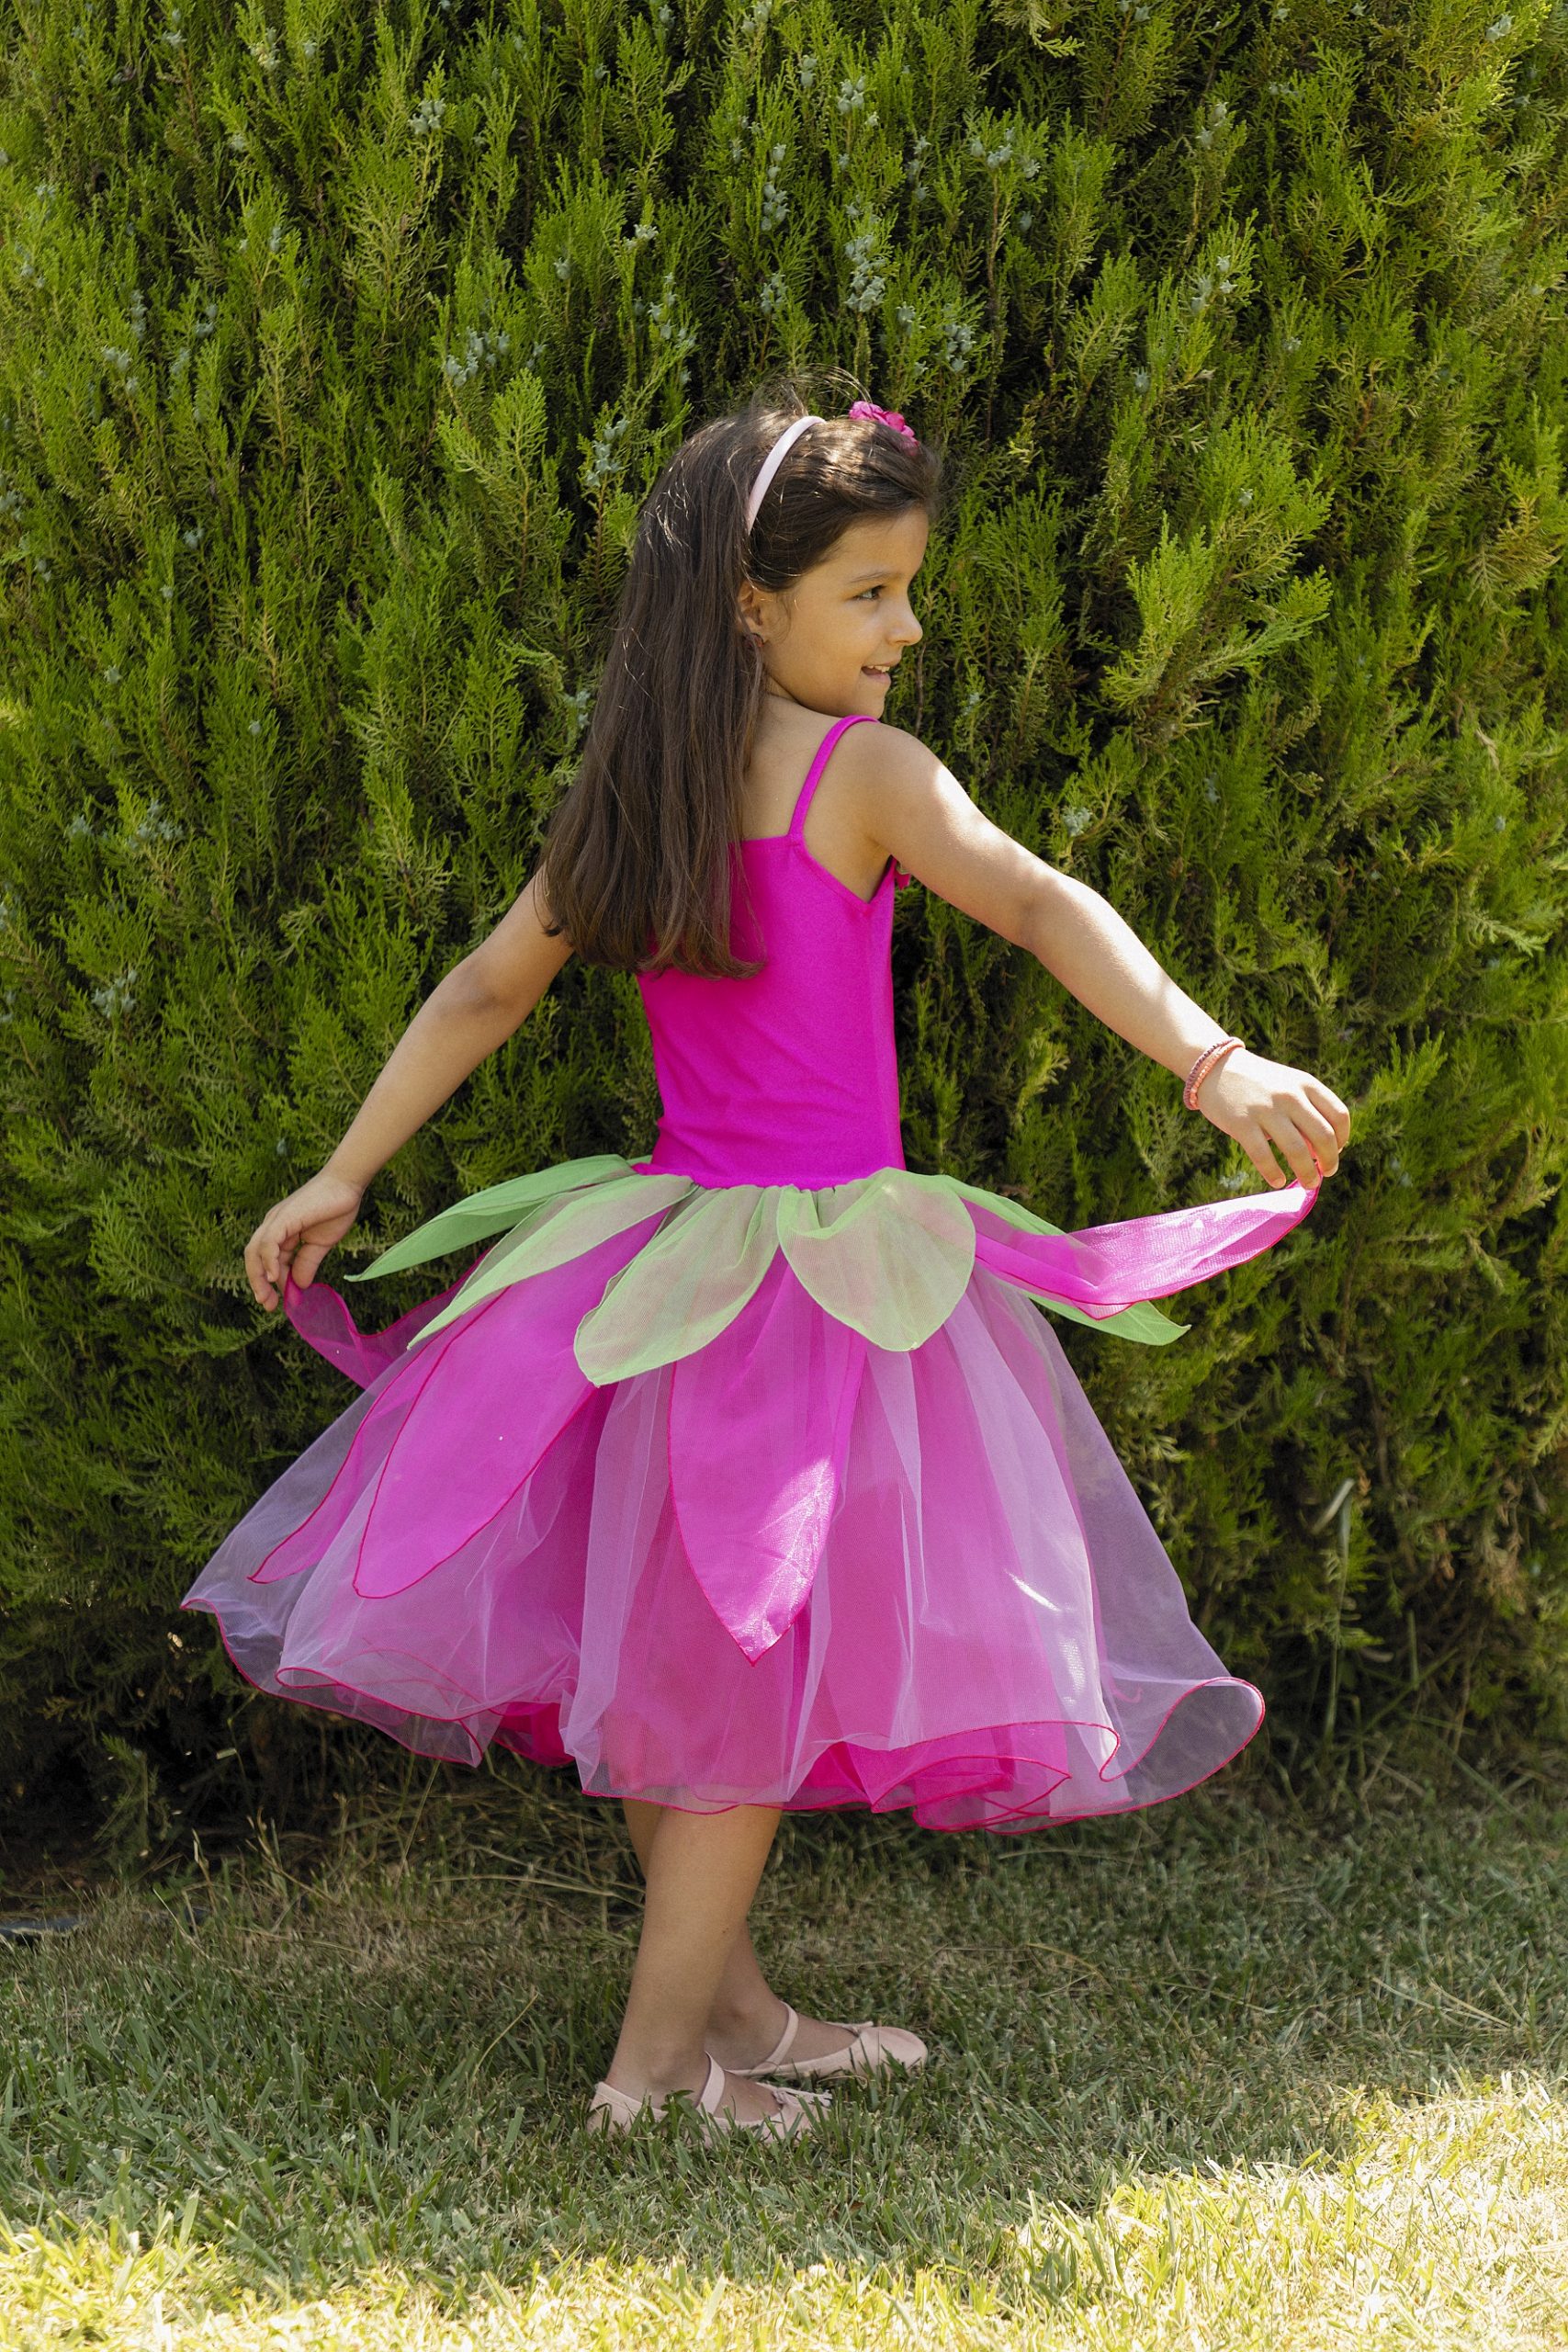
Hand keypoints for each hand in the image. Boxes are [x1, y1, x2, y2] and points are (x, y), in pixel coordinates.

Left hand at [245, 1167, 365, 1311]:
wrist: (346, 1185)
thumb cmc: (335, 1209)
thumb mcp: (320, 1244)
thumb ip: (307, 1263)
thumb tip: (300, 1285)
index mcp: (280, 1232)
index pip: (267, 1261)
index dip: (270, 1283)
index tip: (278, 1303)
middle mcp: (272, 1226)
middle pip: (253, 1258)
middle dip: (258, 1283)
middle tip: (268, 1305)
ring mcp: (276, 1220)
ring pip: (255, 1251)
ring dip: (258, 1276)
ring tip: (268, 1297)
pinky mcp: (283, 1218)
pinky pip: (268, 1242)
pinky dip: (268, 1260)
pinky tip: (275, 1278)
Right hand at [1194, 1048, 1349, 1192]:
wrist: (1216, 1067)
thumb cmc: (1259, 1083)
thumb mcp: (1288, 1086)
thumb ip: (1306, 1112)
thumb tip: (1319, 1152)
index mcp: (1306, 1084)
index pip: (1339, 1115)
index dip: (1343, 1139)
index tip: (1336, 1151)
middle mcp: (1289, 1096)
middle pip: (1323, 1136)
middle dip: (1330, 1160)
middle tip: (1327, 1173)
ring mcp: (1265, 1110)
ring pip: (1297, 1150)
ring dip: (1307, 1173)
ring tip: (1309, 1183)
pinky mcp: (1241, 1124)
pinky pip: (1263, 1156)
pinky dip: (1274, 1174)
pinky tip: (1278, 1181)